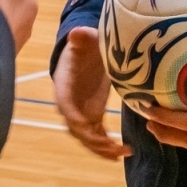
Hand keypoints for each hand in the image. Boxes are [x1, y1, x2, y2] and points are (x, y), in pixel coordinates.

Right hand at [53, 26, 129, 160]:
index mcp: (64, 86)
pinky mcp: (92, 116)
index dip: (73, 115)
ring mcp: (81, 113)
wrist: (85, 53)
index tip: (86, 123)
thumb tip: (76, 33)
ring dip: (102, 148)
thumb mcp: (84, 40)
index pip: (65, 104)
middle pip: (76, 128)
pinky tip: (122, 151)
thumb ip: (80, 37)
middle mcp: (70, 105)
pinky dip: (108, 146)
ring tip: (121, 153)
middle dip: (92, 140)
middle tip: (110, 146)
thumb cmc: (83, 46)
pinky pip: (98, 136)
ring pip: (87, 138)